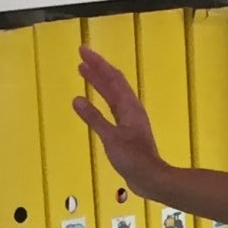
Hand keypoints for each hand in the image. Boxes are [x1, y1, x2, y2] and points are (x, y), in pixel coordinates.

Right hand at [73, 46, 164, 196]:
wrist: (150, 177)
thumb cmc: (132, 158)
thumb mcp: (110, 138)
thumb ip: (94, 118)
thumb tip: (77, 99)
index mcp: (129, 107)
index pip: (112, 78)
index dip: (98, 63)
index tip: (83, 50)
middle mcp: (131, 109)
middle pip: (113, 82)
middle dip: (97, 68)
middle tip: (81, 56)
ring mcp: (130, 119)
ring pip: (113, 94)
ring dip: (99, 81)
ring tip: (84, 71)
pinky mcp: (127, 130)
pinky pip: (112, 106)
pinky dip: (102, 98)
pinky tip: (94, 101)